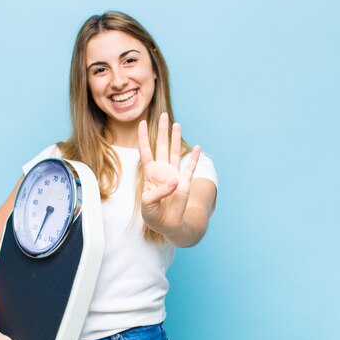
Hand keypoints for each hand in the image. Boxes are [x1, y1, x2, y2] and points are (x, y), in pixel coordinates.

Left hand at [137, 112, 199, 236]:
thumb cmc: (153, 215)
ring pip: (175, 152)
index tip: (142, 123)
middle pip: (162, 146)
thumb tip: (175, 182)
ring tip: (176, 124)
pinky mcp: (185, 183)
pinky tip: (197, 147)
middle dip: (162, 131)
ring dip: (176, 138)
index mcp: (150, 174)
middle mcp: (162, 171)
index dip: (144, 138)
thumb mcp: (148, 204)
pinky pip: (190, 168)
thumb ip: (159, 192)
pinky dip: (193, 158)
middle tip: (163, 115)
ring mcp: (174, 175)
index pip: (146, 151)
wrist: (167, 225)